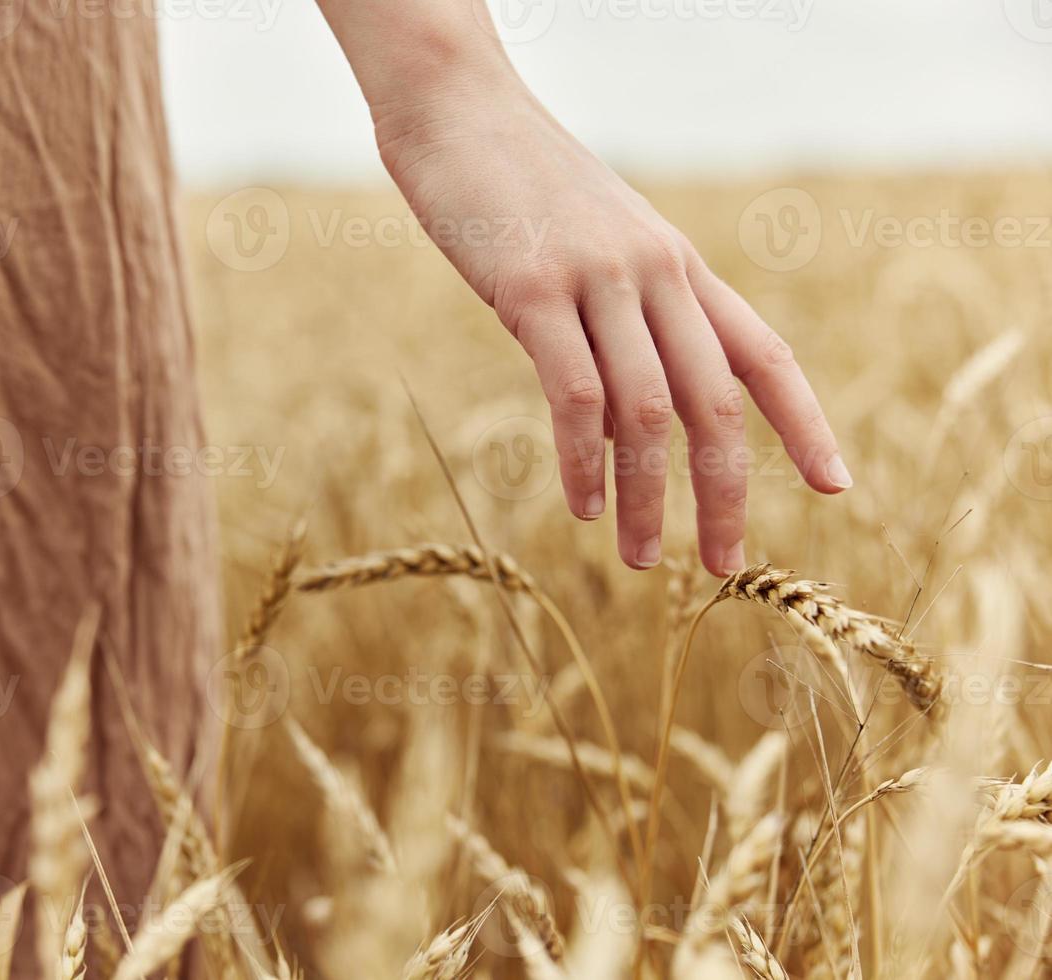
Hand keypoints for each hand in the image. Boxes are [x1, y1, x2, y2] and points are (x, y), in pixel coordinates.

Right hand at [370, 64, 850, 576]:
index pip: (764, 353)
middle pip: (717, 401)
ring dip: (648, 497)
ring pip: (649, 411)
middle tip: (721, 565)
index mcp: (678, 266)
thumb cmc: (518, 185)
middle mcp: (655, 273)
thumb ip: (626, 306)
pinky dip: (584, 462)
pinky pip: (574, 394)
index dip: (806, 424)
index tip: (834, 488)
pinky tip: (580, 504)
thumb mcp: (596, 242)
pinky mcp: (532, 289)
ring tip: (640, 559)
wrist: (457, 108)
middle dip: (725, 493)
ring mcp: (597, 280)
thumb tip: (630, 389)